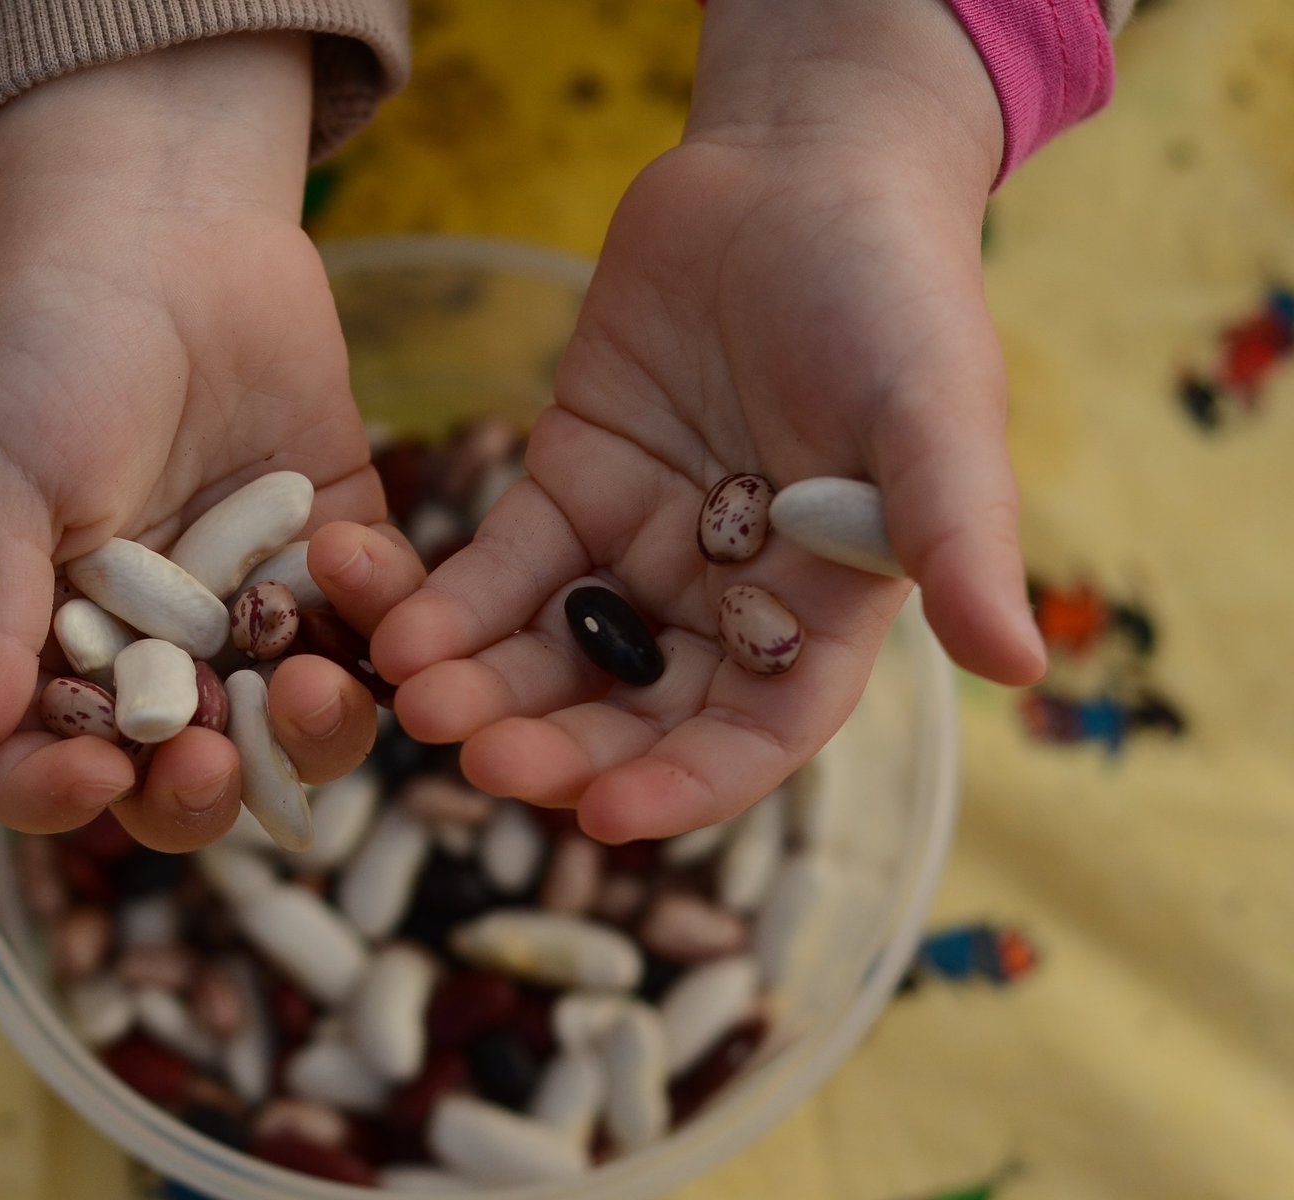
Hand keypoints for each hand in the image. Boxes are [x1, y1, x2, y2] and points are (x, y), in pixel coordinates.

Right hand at [0, 35, 397, 850]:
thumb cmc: (43, 342)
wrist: (159, 220)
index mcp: (41, 637)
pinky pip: (367, 630)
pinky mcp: (330, 554)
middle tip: (209, 756)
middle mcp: (145, 643)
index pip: (40, 761)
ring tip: (307, 687)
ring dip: (302, 734)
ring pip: (286, 728)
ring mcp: (245, 606)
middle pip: (175, 772)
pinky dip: (373, 622)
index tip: (93, 774)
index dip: (57, 794)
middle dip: (195, 788)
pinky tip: (349, 560)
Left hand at [372, 0, 1045, 841]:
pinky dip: (445, 600)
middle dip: (557, 744)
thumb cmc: (894, 290)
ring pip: (551, 650)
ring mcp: (638, 546)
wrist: (797, 167)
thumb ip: (957, 534)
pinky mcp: (565, 484)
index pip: (753, 732)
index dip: (685, 781)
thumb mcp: (936, 408)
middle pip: (632, 708)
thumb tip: (1023, 665)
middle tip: (480, 759)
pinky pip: (497, 565)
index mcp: (822, 610)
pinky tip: (390, 622)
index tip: (606, 816)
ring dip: (483, 686)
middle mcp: (724, 598)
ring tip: (415, 696)